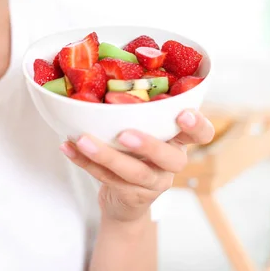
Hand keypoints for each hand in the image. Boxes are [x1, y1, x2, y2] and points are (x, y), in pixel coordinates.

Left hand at [60, 109, 214, 222]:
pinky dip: (84, 161)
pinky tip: (67, 147)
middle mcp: (171, 163)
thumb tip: (107, 70)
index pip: (202, 134)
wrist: (124, 200)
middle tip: (125, 134)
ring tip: (82, 139)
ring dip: (105, 155)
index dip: (197, 126)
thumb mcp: (145, 128)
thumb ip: (139, 109)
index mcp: (178, 140)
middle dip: (149, 145)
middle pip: (171, 158)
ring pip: (133, 172)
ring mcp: (153, 183)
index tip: (183, 113)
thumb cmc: (136, 150)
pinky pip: (106, 178)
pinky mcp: (132, 196)